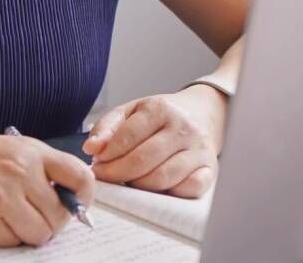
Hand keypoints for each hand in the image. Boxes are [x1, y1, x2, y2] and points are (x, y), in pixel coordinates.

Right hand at [0, 130, 94, 247]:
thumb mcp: (9, 149)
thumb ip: (42, 169)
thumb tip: (73, 198)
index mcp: (30, 150)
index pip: (79, 177)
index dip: (84, 198)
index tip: (78, 206)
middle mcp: (19, 170)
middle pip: (60, 215)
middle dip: (51, 222)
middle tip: (34, 216)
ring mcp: (0, 196)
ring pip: (39, 234)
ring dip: (28, 233)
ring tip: (10, 218)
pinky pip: (11, 242)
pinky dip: (4, 238)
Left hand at [81, 84, 225, 197]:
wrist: (202, 114)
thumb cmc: (161, 116)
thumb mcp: (131, 111)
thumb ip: (107, 128)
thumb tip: (91, 148)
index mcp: (161, 109)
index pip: (128, 136)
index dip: (108, 155)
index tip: (97, 164)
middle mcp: (183, 128)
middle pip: (143, 160)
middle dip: (117, 173)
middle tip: (106, 177)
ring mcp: (199, 150)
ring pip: (163, 177)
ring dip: (139, 185)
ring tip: (128, 181)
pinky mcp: (211, 169)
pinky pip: (189, 189)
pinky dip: (169, 193)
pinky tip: (157, 188)